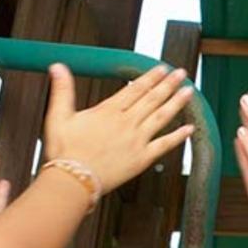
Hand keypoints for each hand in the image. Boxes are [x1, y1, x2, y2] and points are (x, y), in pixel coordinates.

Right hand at [41, 63, 194, 193]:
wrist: (73, 181)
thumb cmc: (64, 152)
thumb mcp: (58, 117)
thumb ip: (62, 90)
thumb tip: (57, 66)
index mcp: (109, 111)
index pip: (135, 89)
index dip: (150, 77)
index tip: (162, 68)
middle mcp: (127, 123)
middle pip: (152, 99)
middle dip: (168, 84)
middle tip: (182, 73)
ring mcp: (137, 141)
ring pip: (161, 117)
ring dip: (177, 103)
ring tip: (189, 92)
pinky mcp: (142, 159)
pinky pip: (164, 145)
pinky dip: (178, 137)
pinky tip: (190, 129)